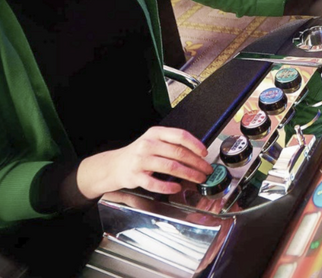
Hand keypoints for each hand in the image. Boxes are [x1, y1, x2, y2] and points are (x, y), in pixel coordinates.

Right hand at [76, 126, 212, 197]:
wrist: (115, 165)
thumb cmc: (140, 154)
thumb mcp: (154, 142)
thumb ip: (171, 144)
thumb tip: (197, 153)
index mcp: (155, 133)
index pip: (180, 135)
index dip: (195, 144)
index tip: (205, 153)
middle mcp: (148, 144)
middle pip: (178, 153)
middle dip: (197, 163)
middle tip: (206, 170)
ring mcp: (141, 160)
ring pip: (170, 167)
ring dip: (188, 174)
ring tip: (198, 179)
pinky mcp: (136, 175)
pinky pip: (155, 183)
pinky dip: (168, 186)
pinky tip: (177, 187)